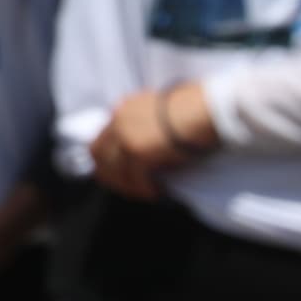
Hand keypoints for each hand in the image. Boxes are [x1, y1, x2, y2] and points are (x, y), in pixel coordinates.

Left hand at [88, 81, 216, 200]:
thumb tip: (144, 139)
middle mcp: (119, 122)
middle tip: (128, 187)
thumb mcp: (160, 107)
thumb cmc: (193, 107)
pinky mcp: (137, 152)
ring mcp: (125, 137)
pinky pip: (135, 178)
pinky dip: (144, 189)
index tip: (119, 172)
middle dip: (110, 175)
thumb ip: (145, 118)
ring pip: (114, 170)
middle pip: (99, 155)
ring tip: (144, 192)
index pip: (102, 138)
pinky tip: (157, 193)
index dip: (107, 158)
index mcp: (123, 110)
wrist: (202, 110)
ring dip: (128, 185)